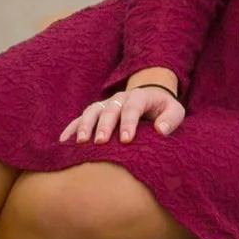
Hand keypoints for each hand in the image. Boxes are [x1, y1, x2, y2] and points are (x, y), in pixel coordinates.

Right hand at [57, 84, 182, 145]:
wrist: (151, 98)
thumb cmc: (163, 109)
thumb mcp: (175, 111)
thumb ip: (171, 119)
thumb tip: (161, 130)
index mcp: (139, 96)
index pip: (133, 107)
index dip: (129, 123)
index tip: (126, 140)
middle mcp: (120, 98)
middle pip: (110, 109)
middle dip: (104, 125)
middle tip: (101, 142)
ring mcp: (105, 104)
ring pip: (92, 111)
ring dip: (85, 125)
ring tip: (81, 142)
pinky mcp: (96, 112)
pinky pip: (80, 118)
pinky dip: (71, 128)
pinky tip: (63, 141)